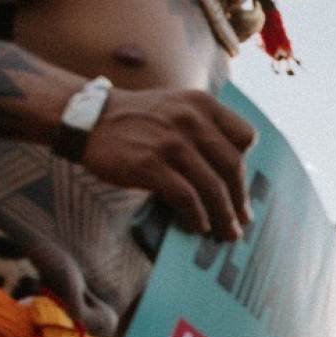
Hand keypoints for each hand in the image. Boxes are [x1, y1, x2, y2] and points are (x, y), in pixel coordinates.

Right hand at [79, 87, 255, 242]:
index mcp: (202, 104)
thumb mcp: (175, 106)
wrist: (88, 117)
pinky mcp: (149, 165)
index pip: (245, 136)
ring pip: (212, 186)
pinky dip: (197, 216)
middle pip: (232, 166)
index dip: (247, 163)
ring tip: (226, 233)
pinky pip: (185, 198)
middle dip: (239, 199)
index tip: (241, 184)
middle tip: (242, 220)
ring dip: (223, 216)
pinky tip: (199, 226)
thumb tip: (228, 174)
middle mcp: (190, 120)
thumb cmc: (137, 119)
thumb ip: (203, 128)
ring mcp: (170, 142)